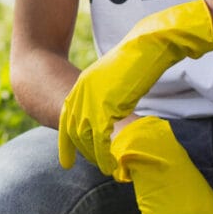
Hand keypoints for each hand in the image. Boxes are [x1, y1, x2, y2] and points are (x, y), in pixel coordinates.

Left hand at [58, 0, 212, 173]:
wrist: (148, 46)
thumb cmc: (138, 61)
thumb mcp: (115, 81)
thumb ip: (108, 96)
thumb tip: (112, 110)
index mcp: (83, 85)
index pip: (67, 116)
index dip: (65, 138)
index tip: (65, 156)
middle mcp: (82, 92)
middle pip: (71, 128)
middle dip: (71, 149)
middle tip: (70, 164)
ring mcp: (91, 99)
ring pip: (83, 136)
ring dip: (92, 155)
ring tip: (102, 167)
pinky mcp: (105, 107)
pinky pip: (99, 138)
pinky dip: (104, 154)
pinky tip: (110, 164)